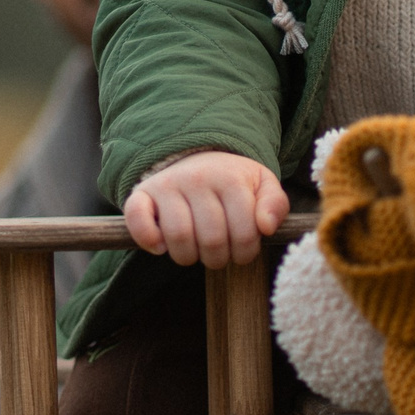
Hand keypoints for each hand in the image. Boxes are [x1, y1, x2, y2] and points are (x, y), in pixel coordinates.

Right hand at [124, 150, 287, 266]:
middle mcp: (197, 178)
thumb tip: (266, 227)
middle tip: (218, 252)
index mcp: (231, 178)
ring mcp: (168, 184)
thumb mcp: (262, 186)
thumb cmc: (232, 181)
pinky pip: (138, 220)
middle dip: (218, 258)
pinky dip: (149, 240)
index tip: (241, 249)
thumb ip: (275, 204)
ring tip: (195, 250)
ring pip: (179, 237)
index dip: (245, 253)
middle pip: (212, 241)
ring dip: (189, 257)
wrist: (197, 156)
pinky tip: (162, 246)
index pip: (244, 235)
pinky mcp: (142, 192)